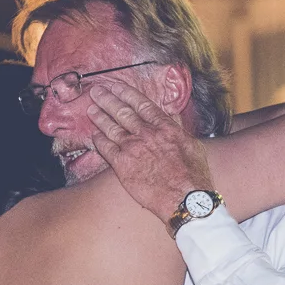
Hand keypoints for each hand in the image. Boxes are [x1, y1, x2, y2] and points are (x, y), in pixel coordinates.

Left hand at [85, 84, 214, 222]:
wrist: (186, 198)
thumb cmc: (194, 176)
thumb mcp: (192, 145)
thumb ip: (177, 129)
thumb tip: (171, 117)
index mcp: (165, 127)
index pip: (142, 104)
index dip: (127, 94)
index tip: (117, 87)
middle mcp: (146, 134)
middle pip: (122, 112)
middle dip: (108, 100)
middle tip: (97, 92)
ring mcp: (133, 149)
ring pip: (111, 127)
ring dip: (99, 117)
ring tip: (91, 109)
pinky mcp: (123, 166)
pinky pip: (106, 149)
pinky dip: (98, 140)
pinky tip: (94, 136)